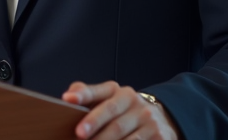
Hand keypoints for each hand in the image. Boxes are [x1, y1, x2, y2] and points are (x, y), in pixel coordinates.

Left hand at [62, 81, 177, 139]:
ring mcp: (149, 121)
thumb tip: (68, 97)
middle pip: (113, 118)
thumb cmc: (123, 111)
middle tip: (79, 134)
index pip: (99, 92)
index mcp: (120, 92)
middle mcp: (136, 104)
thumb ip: (88, 96)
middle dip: (95, 126)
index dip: (83, 95)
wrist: (159, 120)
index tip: (67, 99)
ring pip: (126, 138)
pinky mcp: (160, 137)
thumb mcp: (108, 100)